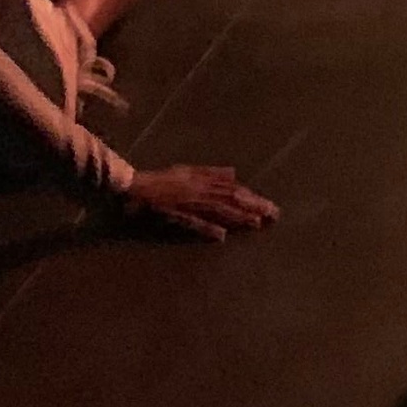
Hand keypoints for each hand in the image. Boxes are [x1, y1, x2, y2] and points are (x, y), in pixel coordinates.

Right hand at [121, 165, 280, 241]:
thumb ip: (210, 172)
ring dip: (237, 216)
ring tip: (257, 223)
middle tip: (273, 216)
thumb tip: (234, 173)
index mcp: (202, 180)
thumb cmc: (160, 180)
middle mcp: (198, 190)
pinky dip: (206, 228)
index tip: (270, 207)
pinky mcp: (173, 215)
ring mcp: (186, 203)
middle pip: (230, 198)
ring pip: (216, 210)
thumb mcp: (187, 171)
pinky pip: (191, 222)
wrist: (132, 187)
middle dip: (253, 206)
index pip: (233, 189)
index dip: (253, 198)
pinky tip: (220, 235)